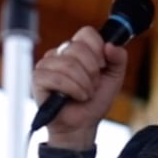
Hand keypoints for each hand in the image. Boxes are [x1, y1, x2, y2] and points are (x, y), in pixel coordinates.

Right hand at [32, 26, 129, 148]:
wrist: (82, 125)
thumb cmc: (94, 101)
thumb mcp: (114, 78)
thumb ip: (118, 59)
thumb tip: (111, 45)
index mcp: (77, 49)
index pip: (86, 33)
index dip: (97, 48)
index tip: (102, 66)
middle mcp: (60, 53)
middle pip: (77, 48)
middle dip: (91, 71)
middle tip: (92, 85)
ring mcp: (47, 64)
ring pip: (68, 64)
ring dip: (83, 84)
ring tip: (84, 94)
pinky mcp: (38, 78)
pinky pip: (56, 77)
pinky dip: (71, 90)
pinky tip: (74, 98)